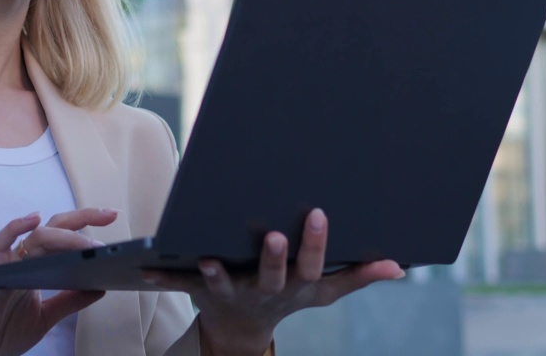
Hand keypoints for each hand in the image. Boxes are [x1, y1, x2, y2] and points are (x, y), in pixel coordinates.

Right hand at [0, 207, 118, 355]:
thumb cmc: (4, 332)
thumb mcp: (47, 316)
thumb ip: (70, 300)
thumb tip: (100, 285)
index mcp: (36, 267)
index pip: (64, 238)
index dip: (85, 226)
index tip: (111, 218)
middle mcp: (23, 260)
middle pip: (54, 228)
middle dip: (83, 217)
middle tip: (110, 214)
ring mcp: (8, 265)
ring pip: (37, 236)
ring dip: (66, 236)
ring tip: (89, 244)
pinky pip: (0, 245)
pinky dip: (14, 229)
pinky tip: (32, 221)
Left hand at [141, 208, 404, 355]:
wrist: (243, 331)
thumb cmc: (290, 295)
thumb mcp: (325, 291)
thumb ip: (358, 275)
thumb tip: (399, 266)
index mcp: (297, 285)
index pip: (312, 264)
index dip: (316, 243)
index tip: (318, 213)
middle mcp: (266, 291)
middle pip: (272, 275)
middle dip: (274, 258)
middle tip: (274, 236)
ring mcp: (233, 293)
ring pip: (225, 283)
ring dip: (218, 274)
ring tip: (211, 258)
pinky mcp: (201, 293)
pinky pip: (180, 285)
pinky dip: (163, 276)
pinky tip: (146, 266)